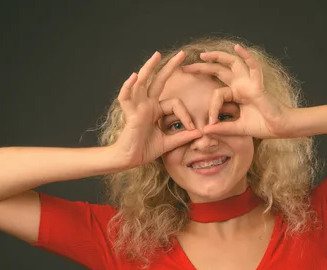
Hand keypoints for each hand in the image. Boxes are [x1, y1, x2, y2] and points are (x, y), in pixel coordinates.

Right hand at [115, 50, 202, 166]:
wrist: (129, 159)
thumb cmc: (144, 150)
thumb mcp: (168, 143)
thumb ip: (182, 137)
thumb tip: (200, 133)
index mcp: (156, 110)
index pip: (175, 103)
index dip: (186, 114)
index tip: (194, 129)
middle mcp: (146, 104)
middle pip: (158, 81)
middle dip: (169, 67)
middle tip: (182, 53)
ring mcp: (137, 107)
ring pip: (142, 83)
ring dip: (149, 68)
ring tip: (157, 55)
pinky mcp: (130, 114)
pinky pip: (126, 97)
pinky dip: (128, 86)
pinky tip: (135, 76)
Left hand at [181, 44, 296, 138]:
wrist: (278, 128)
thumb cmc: (261, 126)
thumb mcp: (236, 128)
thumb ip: (222, 128)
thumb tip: (204, 130)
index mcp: (236, 95)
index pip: (217, 93)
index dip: (211, 107)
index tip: (208, 123)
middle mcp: (241, 85)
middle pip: (219, 71)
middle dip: (202, 68)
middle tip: (186, 68)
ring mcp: (249, 83)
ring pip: (232, 63)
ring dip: (218, 56)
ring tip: (203, 54)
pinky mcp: (258, 85)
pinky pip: (253, 67)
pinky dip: (247, 56)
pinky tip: (237, 47)